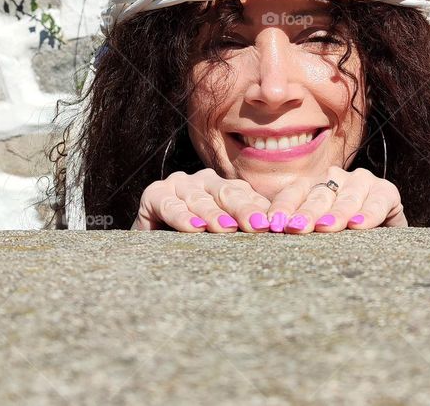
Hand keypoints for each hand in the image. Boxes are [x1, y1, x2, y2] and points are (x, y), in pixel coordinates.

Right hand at [131, 168, 272, 232]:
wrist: (149, 247)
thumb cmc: (193, 242)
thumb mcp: (221, 233)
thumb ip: (245, 229)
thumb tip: (279, 232)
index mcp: (224, 188)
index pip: (246, 195)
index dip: (261, 210)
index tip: (276, 226)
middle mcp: (203, 182)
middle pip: (227, 193)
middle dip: (243, 210)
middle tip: (258, 226)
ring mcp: (179, 184)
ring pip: (200, 199)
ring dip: (213, 214)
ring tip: (227, 228)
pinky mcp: (154, 194)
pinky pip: (170, 205)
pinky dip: (182, 217)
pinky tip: (193, 228)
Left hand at [265, 166, 406, 233]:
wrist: (384, 239)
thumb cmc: (343, 236)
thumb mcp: (318, 231)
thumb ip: (297, 229)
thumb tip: (265, 236)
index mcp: (314, 185)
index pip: (294, 193)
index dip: (283, 208)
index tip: (272, 224)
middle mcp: (335, 178)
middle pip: (318, 195)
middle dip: (306, 212)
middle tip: (295, 228)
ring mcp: (361, 182)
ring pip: (346, 197)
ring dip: (336, 213)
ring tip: (326, 227)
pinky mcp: (386, 191)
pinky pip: (377, 201)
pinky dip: (368, 213)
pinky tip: (358, 224)